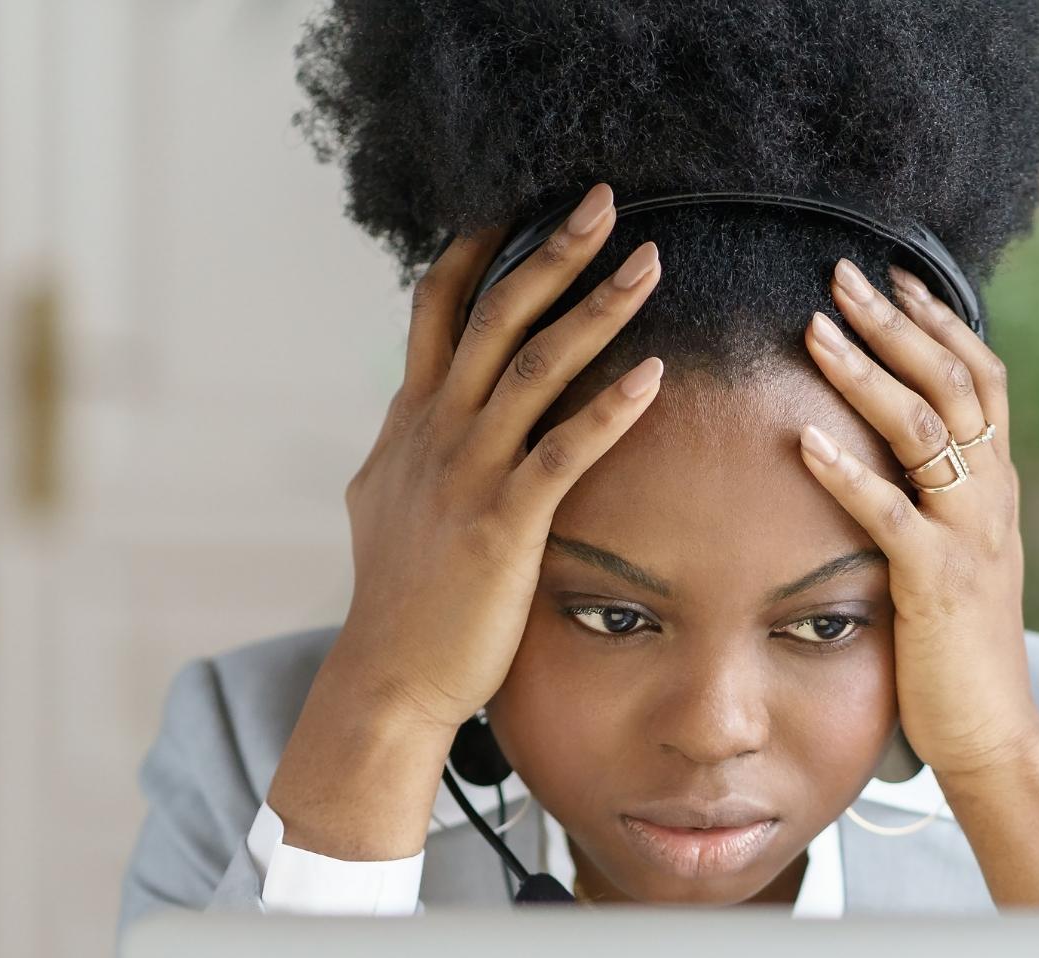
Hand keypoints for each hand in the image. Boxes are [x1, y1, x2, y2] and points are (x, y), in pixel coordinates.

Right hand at [333, 181, 665, 730]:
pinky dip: (610, 406)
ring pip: (534, 366)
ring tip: (650, 263)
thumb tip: (408, 412)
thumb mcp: (384, 502)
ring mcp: (466, 474)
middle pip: (495, 314)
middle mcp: (434, 432)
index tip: (522, 204)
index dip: (479, 251)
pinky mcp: (504, 523)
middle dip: (552, 251)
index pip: (438, 310)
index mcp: (411, 422)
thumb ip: (404, 448)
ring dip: (596, 308)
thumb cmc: (399, 600)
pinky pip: (562, 449)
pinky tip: (654, 374)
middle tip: (604, 199)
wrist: (389, 678)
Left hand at [793, 259, 1038, 907]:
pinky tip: (803, 437)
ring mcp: (970, 536)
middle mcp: (992, 498)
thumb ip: (934, 502)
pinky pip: (892, 511)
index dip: (939, 321)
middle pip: (955, 382)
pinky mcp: (936, 581)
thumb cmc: (957, 651)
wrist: (991, 733)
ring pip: (927, 430)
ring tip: (814, 328)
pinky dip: (847, 470)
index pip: (981, 378)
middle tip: (840, 272)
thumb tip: (891, 456)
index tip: (892, 276)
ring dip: (868, 373)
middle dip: (896, 322)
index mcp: (996, 487)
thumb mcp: (955, 558)